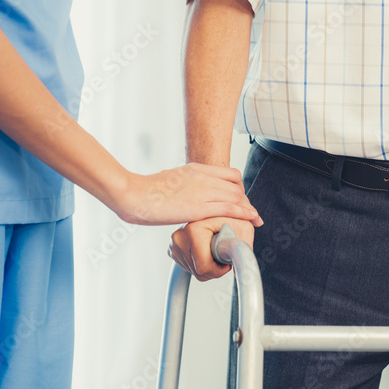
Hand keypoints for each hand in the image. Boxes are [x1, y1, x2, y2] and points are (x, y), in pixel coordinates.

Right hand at [110, 163, 262, 226]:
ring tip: (255, 219)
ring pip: (237, 196)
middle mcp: (203, 177)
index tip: (241, 199)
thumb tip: (188, 192)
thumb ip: (186, 184)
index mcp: (197, 169)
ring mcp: (202, 191)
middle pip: (237, 186)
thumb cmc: (147, 190)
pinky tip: (252, 219)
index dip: (240, 187)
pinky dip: (245, 213)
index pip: (231, 174)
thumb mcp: (172, 179)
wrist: (133, 194)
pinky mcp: (199, 207)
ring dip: (248, 208)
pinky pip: (230, 208)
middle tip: (250, 213)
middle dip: (246, 200)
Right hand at [169, 217, 255, 280]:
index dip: (219, 269)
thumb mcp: (244, 228)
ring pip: (193, 271)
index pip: (204, 267)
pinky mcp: (173, 248)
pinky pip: (188, 265)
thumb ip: (244, 249)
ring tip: (214, 250)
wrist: (219, 206)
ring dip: (207, 266)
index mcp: (194, 230)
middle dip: (215, 269)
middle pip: (198, 271)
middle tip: (223, 255)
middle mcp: (179, 236)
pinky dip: (199, 262)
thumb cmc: (232, 217)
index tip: (226, 261)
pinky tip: (206, 251)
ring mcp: (174, 243)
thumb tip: (239, 270)